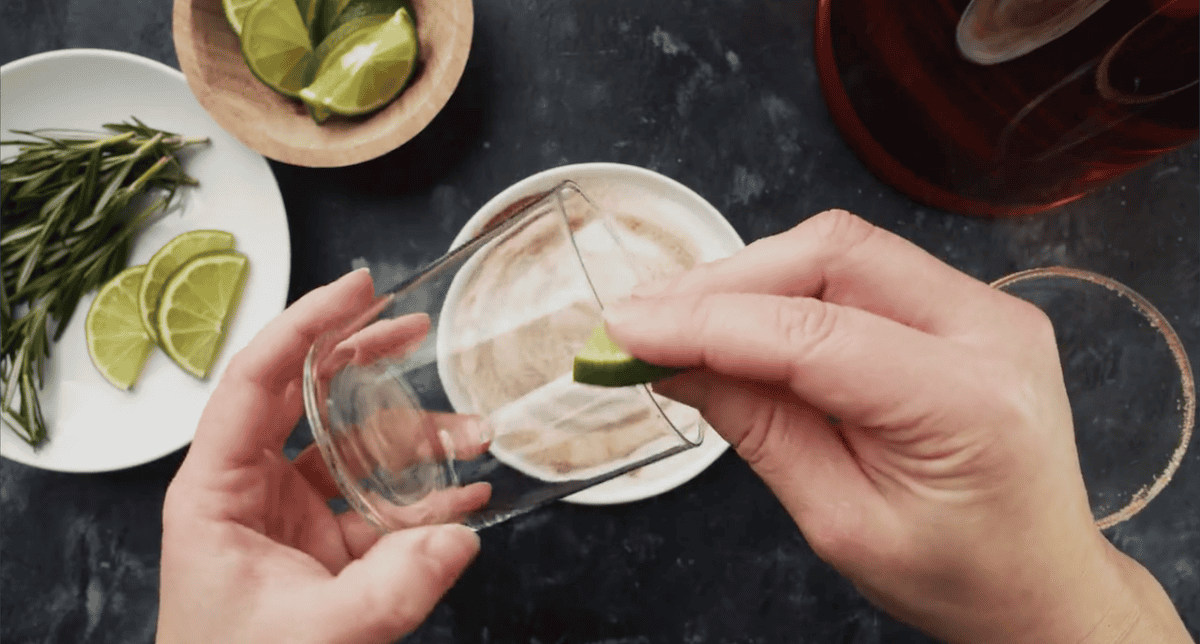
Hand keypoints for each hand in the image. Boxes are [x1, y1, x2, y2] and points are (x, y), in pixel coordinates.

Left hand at [157, 268, 479, 643]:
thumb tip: (461, 536)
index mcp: (215, 491)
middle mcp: (247, 490)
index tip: (356, 288)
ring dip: (412, 437)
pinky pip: (374, 502)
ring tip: (472, 433)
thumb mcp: (317, 636)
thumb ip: (393, 589)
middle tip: (414, 326)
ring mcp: (286, 516)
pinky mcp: (320, 545)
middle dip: (363, 358)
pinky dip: (421, 495)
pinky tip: (465, 494)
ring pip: (349, 447)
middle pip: (304, 395)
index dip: (304, 325)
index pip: (255, 381)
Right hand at [603, 210, 1191, 643]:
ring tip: (672, 317)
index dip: (705, 323)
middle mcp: (988, 330)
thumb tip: (674, 362)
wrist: (1041, 583)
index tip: (626, 329)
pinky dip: (784, 286)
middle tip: (639, 318)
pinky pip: (858, 269)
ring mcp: (984, 307)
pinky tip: (736, 317)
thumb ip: (759, 430)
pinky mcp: (965, 305)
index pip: (811, 332)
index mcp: (966, 403)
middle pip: (830, 255)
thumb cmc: (958, 574)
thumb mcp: (840, 522)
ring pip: (839, 249)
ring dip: (746, 277)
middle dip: (720, 281)